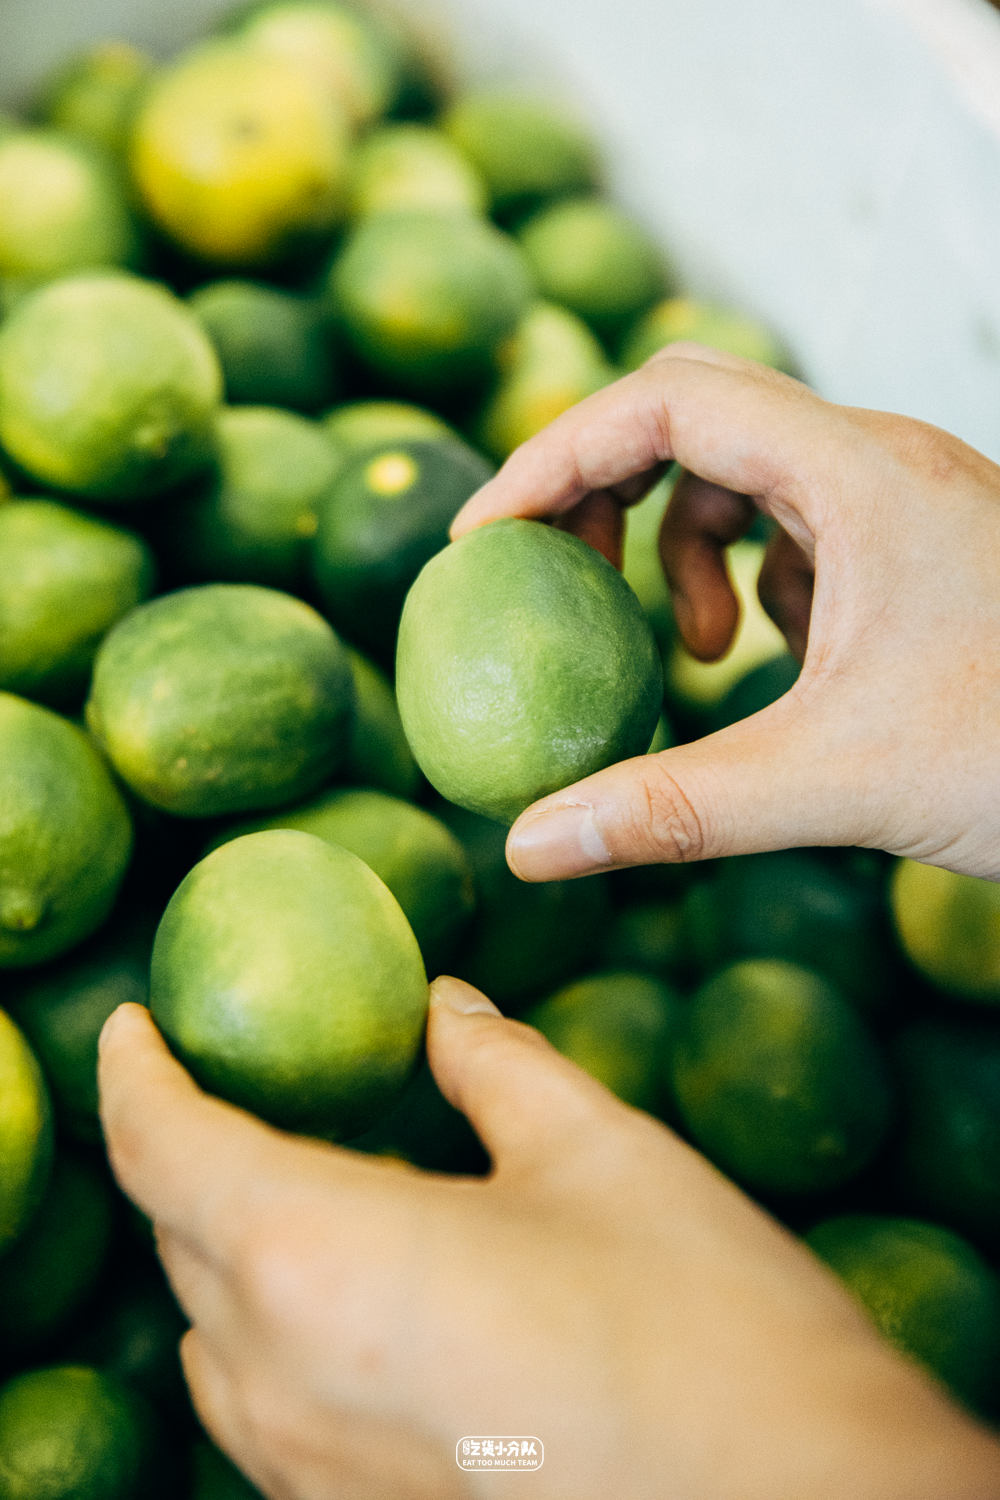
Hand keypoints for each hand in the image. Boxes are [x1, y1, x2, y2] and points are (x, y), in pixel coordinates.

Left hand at [99, 981, 998, 1499]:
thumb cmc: (696, 1325)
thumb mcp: (596, 1149)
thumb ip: (494, 1063)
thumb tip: (443, 1009)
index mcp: (313, 1255)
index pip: (163, 1144)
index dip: (135, 1069)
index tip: (131, 1021)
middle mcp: (280, 1380)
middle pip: (179, 1236)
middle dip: (187, 1147)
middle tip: (237, 1080)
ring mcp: (308, 1475)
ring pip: (212, 1337)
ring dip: (228, 1245)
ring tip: (297, 1176)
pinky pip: (266, 1411)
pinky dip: (274, 1329)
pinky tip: (358, 1292)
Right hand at [450, 345, 999, 881]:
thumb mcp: (835, 783)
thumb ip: (671, 809)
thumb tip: (528, 845)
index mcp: (860, 474)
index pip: (667, 401)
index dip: (555, 457)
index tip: (485, 541)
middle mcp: (884, 462)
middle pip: (696, 416)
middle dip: (607, 491)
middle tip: (560, 580)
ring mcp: (909, 502)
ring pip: (750, 473)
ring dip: (686, 550)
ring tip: (697, 653)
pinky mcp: (924, 548)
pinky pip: (803, 527)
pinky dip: (754, 581)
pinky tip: (775, 659)